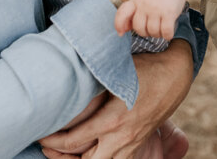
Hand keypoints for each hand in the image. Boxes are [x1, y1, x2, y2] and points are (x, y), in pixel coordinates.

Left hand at [39, 40, 193, 158]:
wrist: (176, 74)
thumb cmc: (145, 67)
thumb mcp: (116, 70)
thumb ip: (92, 79)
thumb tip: (64, 76)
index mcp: (112, 119)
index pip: (73, 141)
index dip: (52, 141)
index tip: (40, 134)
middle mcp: (121, 137)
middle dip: (63, 157)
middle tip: (48, 147)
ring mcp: (131, 143)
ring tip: (66, 152)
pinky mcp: (138, 143)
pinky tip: (90, 152)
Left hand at [114, 0, 187, 39]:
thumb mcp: (139, 0)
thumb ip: (130, 14)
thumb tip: (122, 32)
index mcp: (136, 1)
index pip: (122, 13)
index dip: (119, 25)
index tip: (121, 33)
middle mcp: (144, 5)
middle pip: (139, 29)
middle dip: (146, 33)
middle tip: (152, 28)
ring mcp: (157, 9)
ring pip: (153, 32)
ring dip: (158, 34)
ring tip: (161, 27)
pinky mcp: (169, 13)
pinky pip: (166, 32)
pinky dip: (167, 35)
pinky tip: (168, 31)